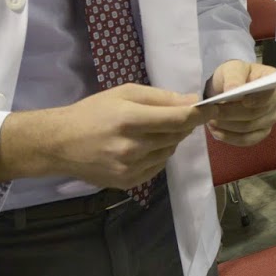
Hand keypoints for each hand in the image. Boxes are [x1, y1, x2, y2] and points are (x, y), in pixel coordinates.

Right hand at [0, 83, 205, 188]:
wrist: (60, 143)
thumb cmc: (93, 112)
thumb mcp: (124, 94)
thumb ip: (159, 97)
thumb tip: (191, 100)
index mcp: (130, 120)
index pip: (178, 119)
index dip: (200, 113)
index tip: (215, 107)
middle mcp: (132, 147)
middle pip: (177, 135)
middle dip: (183, 124)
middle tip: (176, 115)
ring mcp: (130, 168)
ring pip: (169, 151)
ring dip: (170, 140)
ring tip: (151, 130)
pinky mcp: (128, 182)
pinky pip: (158, 167)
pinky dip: (158, 155)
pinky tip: (143, 146)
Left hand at [201, 60, 275, 146]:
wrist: (228, 87)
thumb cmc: (234, 75)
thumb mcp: (231, 69)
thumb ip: (233, 77)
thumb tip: (233, 89)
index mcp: (274, 82)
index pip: (273, 93)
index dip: (259, 99)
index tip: (243, 101)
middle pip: (256, 113)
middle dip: (231, 113)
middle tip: (212, 111)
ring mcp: (270, 119)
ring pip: (249, 128)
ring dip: (227, 125)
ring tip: (210, 120)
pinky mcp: (261, 133)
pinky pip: (247, 140)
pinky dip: (229, 137)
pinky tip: (216, 132)